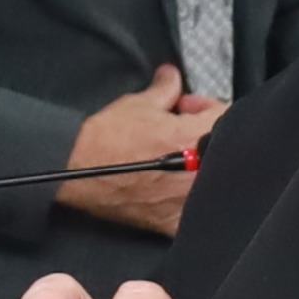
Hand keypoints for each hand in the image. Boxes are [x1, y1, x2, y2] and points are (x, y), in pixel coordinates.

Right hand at [58, 64, 221, 233]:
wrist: (75, 172)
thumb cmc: (105, 140)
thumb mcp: (138, 104)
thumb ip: (165, 89)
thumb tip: (171, 76)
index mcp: (194, 138)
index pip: (224, 116)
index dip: (204, 107)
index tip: (187, 108)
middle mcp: (197, 172)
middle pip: (221, 150)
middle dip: (202, 136)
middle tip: (178, 131)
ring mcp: (187, 201)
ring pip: (211, 181)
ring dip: (198, 166)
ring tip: (173, 159)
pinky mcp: (173, 223)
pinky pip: (194, 213)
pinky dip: (187, 200)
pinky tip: (169, 186)